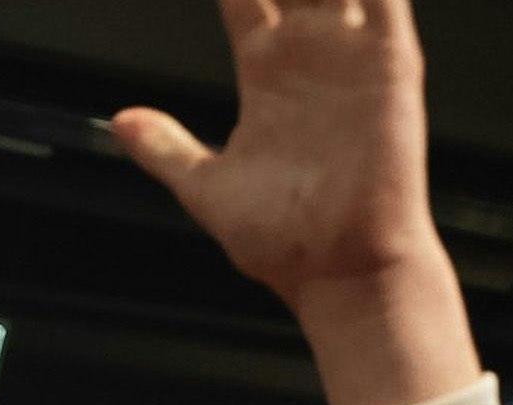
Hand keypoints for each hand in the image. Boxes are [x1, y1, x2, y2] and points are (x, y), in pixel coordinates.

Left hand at [113, 0, 477, 404]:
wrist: (338, 269)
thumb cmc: (286, 239)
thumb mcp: (205, 186)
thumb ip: (166, 148)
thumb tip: (122, 121)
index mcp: (269, 77)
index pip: (247, 0)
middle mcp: (312, 59)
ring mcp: (351, 57)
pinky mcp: (390, 67)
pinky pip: (385, 1)